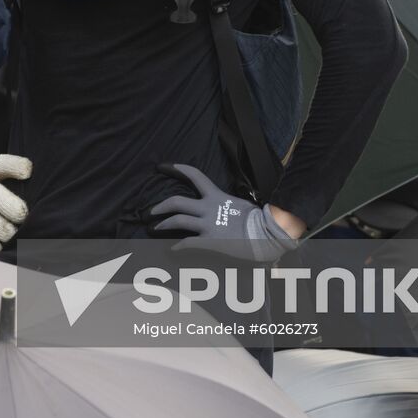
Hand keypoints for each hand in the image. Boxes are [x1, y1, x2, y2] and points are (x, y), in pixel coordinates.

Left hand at [148, 164, 299, 261]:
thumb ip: (224, 204)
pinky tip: (171, 250)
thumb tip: (220, 207)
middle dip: (160, 207)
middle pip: (177, 202)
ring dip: (162, 225)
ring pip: (178, 221)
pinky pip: (188, 243)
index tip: (162, 167)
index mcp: (216, 196)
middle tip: (149, 212)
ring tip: (153, 229)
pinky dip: (177, 246)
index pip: (194, 176)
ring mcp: (208, 224)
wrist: (268, 233)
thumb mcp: (239, 204)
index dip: (177, 169)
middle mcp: (209, 208)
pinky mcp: (211, 241)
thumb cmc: (257, 219)